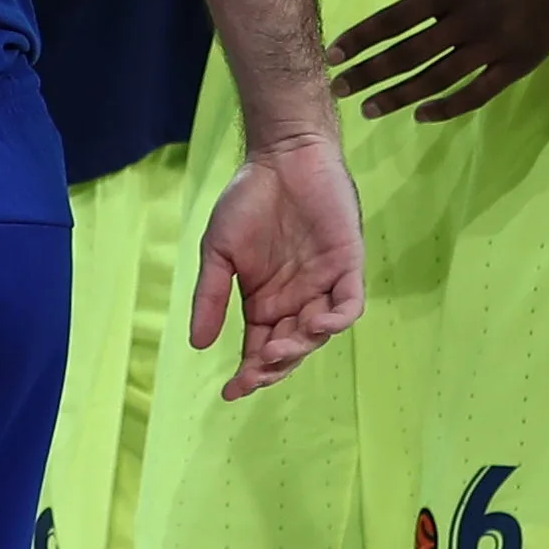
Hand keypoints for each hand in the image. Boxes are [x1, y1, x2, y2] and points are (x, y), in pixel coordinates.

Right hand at [190, 130, 365, 397]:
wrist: (280, 157)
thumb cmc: (248, 200)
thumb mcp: (219, 252)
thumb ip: (212, 296)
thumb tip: (198, 344)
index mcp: (264, 302)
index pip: (260, 350)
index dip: (249, 374)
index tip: (230, 392)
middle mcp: (296, 300)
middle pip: (290, 349)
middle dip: (274, 368)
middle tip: (256, 373)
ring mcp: (323, 284)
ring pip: (319, 333)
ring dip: (301, 348)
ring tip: (278, 351)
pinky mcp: (347, 264)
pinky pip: (349, 303)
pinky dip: (337, 320)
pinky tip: (316, 326)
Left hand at [331, 0, 548, 121]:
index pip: (397, 19)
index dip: (363, 39)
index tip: (334, 54)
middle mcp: (474, 19)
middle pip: (411, 54)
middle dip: (370, 74)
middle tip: (339, 90)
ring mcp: (500, 44)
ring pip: (440, 79)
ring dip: (401, 96)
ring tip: (371, 108)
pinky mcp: (523, 61)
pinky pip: (479, 92)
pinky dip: (449, 106)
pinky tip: (423, 113)